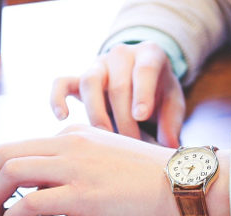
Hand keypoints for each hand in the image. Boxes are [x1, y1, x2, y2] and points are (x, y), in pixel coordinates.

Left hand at [0, 125, 191, 215]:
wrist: (184, 180)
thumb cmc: (154, 176)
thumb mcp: (109, 156)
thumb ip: (78, 163)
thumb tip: (47, 186)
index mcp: (77, 134)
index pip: (23, 146)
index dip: (1, 171)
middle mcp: (70, 144)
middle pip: (6, 153)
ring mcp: (75, 167)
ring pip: (11, 172)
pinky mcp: (82, 194)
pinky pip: (30, 202)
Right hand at [50, 42, 185, 147]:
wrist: (141, 76)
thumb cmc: (159, 91)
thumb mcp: (173, 102)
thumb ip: (172, 122)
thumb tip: (169, 146)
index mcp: (149, 54)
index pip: (144, 69)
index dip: (142, 93)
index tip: (141, 116)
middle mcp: (121, 55)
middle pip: (117, 84)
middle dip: (124, 118)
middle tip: (131, 144)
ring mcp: (98, 65)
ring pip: (89, 82)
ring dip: (97, 113)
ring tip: (105, 137)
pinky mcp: (79, 78)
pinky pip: (61, 83)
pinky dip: (57, 98)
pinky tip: (62, 117)